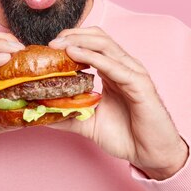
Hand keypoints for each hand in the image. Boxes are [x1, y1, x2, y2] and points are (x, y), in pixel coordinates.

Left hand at [48, 27, 187, 179]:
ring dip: (80, 41)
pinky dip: (93, 57)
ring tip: (59, 44)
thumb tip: (39, 112)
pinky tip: (75, 54)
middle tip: (51, 43)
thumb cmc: (126, 136)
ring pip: (106, 45)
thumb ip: (67, 114)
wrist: (151, 155)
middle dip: (73, 35)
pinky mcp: (140, 84)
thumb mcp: (89, 123)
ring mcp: (133, 73)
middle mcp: (124, 66)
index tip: (48, 47)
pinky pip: (114, 66)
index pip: (92, 43)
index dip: (71, 39)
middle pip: (98, 37)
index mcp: (113, 70)